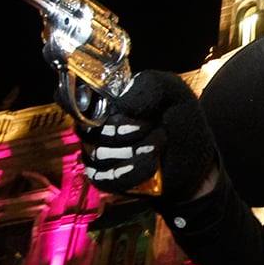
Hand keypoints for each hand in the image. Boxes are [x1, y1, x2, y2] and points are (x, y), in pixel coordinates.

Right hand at [71, 70, 216, 200]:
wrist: (194, 158)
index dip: (71, 97)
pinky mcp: (105, 179)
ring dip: (138, 149)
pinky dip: (135, 171)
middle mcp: (94, 125)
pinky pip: (108, 178)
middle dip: (123, 128)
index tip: (92, 101)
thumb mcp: (171, 90)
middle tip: (149, 125)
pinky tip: (152, 164)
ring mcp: (96, 154)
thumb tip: (121, 103)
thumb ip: (148, 85)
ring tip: (158, 142)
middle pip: (86, 128)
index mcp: (104, 99)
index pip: (68, 94)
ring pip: (99, 154)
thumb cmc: (178, 120)